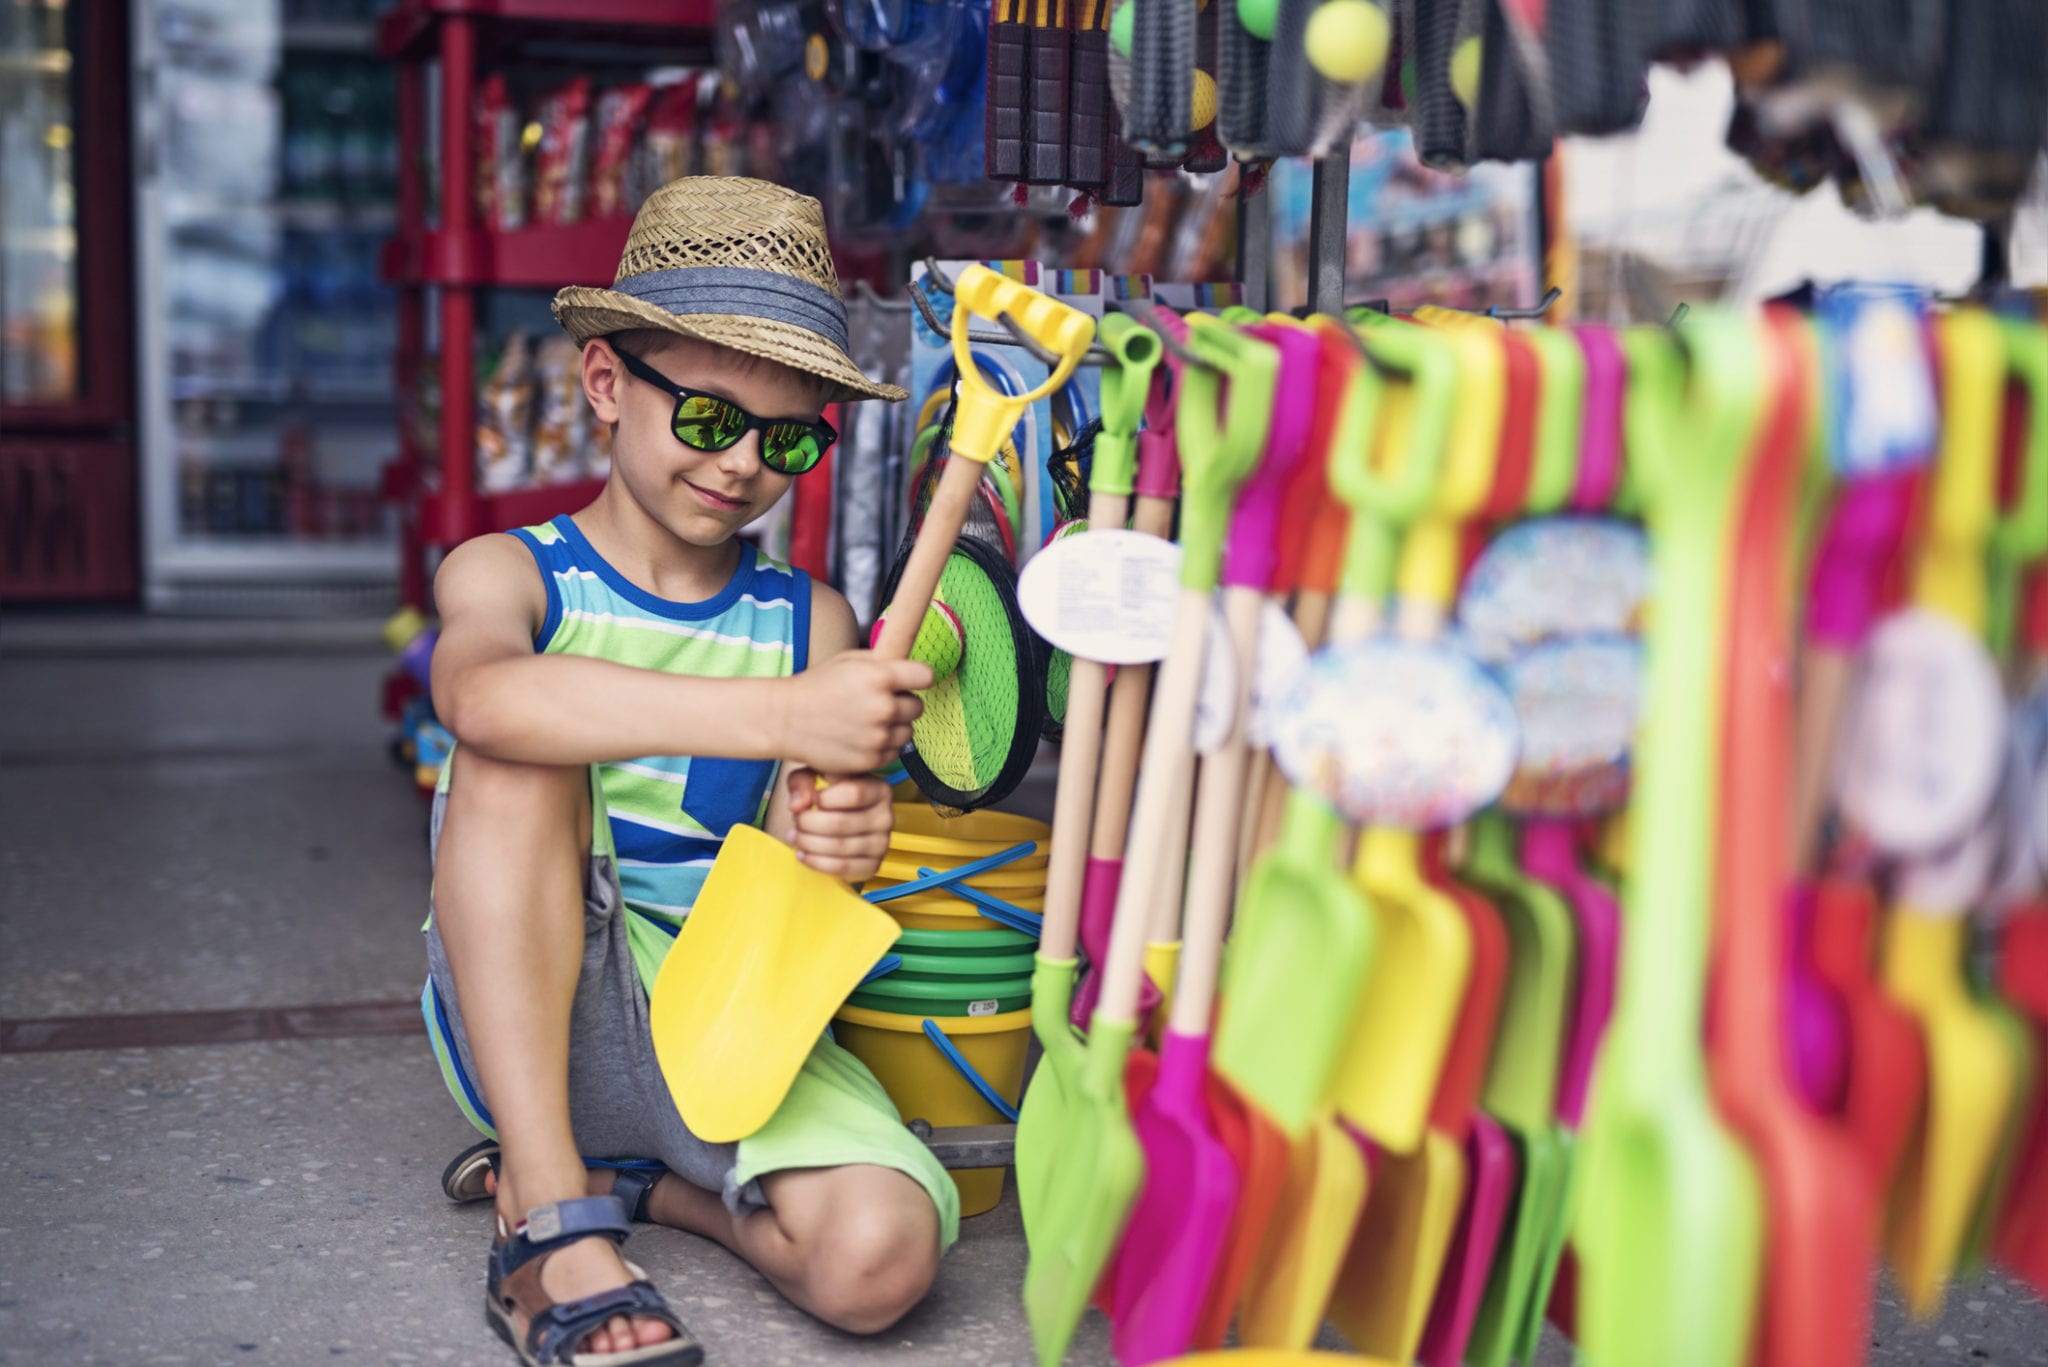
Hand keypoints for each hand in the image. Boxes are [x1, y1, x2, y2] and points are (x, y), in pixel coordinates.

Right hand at [774, 651, 928, 775]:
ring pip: (908, 732)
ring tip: (867, 721)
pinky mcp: (872, 760)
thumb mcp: (848, 661)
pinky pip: (894, 752)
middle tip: (879, 702)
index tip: (909, 681)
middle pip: (918, 707)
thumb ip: (881, 663)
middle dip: (903, 703)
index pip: (926, 676)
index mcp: (879, 676)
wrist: (785, 720)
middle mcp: (883, 707)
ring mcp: (878, 736)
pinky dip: (883, 746)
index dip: (917, 678)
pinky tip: (862, 737)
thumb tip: (908, 665)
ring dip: (894, 727)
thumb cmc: (815, 686)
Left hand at [785, 771, 894, 880]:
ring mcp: (881, 844)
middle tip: (796, 820)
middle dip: (808, 823)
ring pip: (838, 846)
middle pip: (841, 823)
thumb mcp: (814, 777)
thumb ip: (802, 782)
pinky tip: (802, 854)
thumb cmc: (829, 795)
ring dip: (808, 842)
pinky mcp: (873, 865)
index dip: (825, 798)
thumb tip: (798, 804)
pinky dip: (815, 862)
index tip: (810, 799)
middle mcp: (885, 817)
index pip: (854, 794)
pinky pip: (841, 867)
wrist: (840, 824)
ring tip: (794, 836)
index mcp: (879, 790)